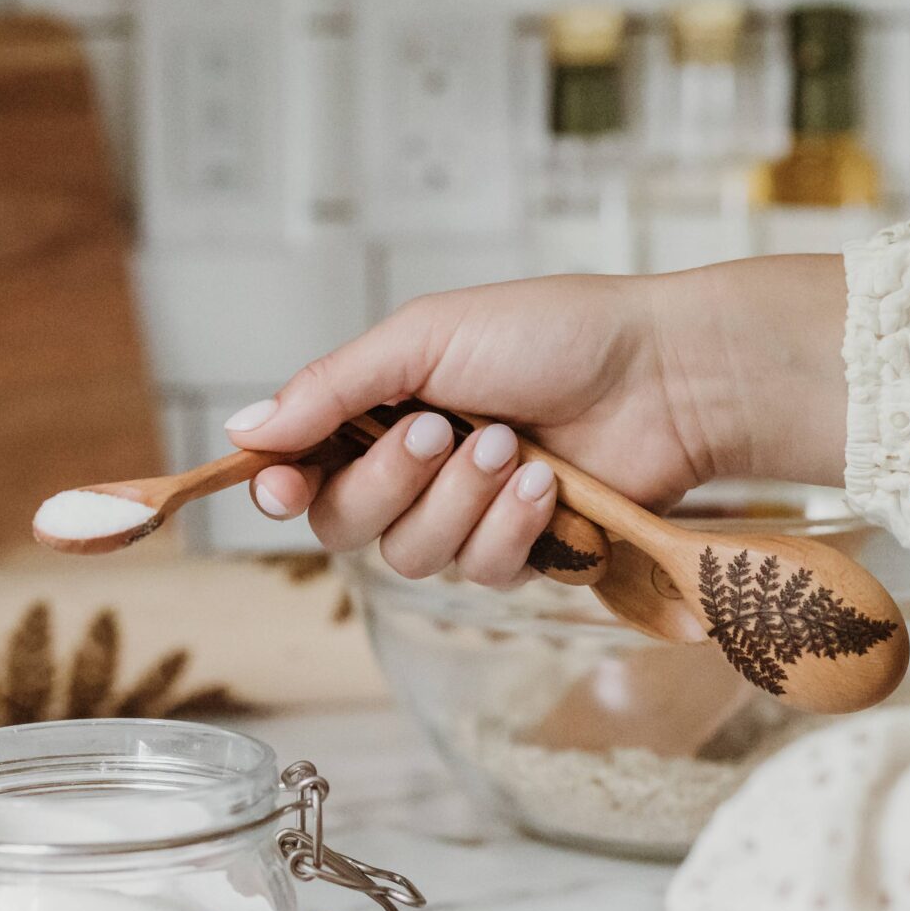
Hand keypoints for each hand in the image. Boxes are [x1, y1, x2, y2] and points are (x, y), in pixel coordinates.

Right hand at [226, 256, 848, 584]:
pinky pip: (484, 575)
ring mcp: (468, 516)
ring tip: (513, 447)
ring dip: (460, 503)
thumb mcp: (428, 336)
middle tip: (442, 429)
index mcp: (380, 410)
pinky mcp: (524, 553)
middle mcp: (414, 470)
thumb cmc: (554, 334)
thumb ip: (333, 387)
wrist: (664, 372)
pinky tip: (546, 487)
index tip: (284, 488)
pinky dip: (511, 530)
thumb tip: (245, 430)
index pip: (300, 469)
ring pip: (414, 558)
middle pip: (344, 525)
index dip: (282, 487)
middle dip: (390, 483)